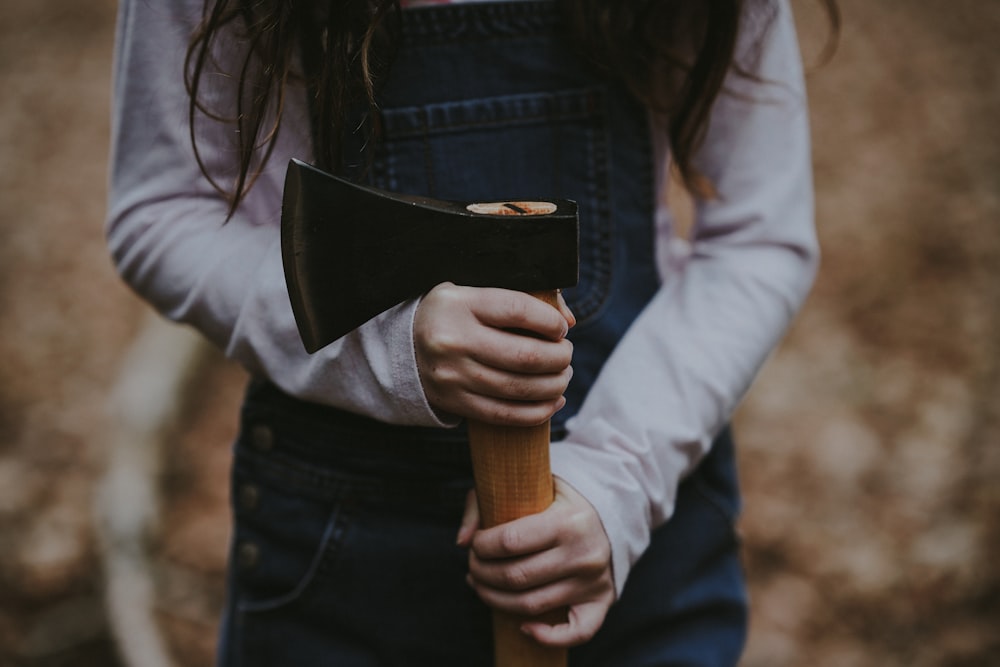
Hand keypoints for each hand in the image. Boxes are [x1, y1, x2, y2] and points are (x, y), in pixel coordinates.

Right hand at [414, 283, 574, 425]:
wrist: (403, 346)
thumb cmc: (456, 314)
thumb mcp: (476, 290)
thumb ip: (524, 296)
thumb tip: (567, 321)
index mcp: (459, 304)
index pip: (518, 310)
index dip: (550, 322)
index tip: (561, 328)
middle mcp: (453, 340)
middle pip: (524, 356)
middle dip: (559, 358)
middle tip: (566, 355)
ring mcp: (452, 375)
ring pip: (518, 388)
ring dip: (554, 385)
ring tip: (562, 376)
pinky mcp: (454, 402)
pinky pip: (504, 415)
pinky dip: (537, 412)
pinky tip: (553, 402)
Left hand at [456, 478, 614, 646]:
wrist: (610, 514)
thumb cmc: (558, 501)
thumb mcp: (528, 486)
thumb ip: (485, 503)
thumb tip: (462, 542)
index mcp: (567, 521)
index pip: (510, 541)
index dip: (482, 547)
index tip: (476, 544)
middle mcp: (584, 553)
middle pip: (516, 576)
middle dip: (482, 573)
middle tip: (474, 566)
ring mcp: (594, 581)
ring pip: (532, 605)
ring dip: (496, 600)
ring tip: (482, 586)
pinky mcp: (602, 600)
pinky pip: (577, 632)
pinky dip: (548, 637)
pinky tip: (523, 627)